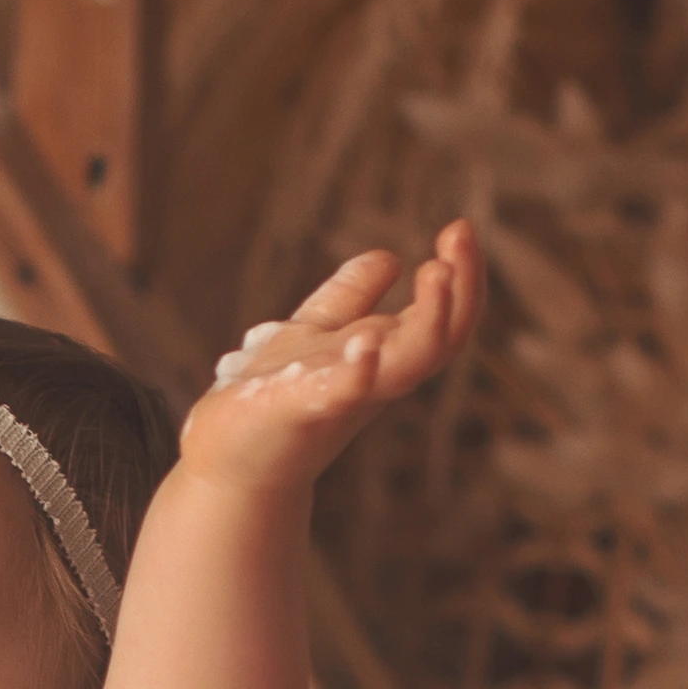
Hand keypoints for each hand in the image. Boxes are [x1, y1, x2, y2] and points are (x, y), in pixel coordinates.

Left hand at [171, 219, 485, 496]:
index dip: (462, 275)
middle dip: (461, 286)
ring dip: (430, 320)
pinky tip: (367, 340)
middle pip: (443, 338)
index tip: (459, 228)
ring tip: (436, 272)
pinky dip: (360, 370)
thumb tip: (389, 257)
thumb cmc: (271, 398)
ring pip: (410, 364)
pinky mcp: (302, 411)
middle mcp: (376, 377)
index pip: (446, 318)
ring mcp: (343, 395)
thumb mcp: (314, 332)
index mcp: (384, 356)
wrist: (225, 460)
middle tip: (458, 235)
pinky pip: (343, 393)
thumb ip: (349, 297)